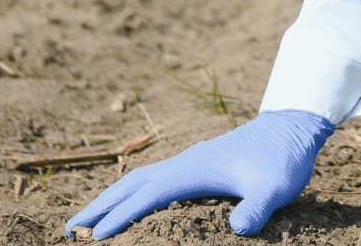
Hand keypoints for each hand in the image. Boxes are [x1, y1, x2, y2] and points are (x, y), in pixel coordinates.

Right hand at [64, 109, 333, 238]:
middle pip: (130, 184)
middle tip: (68, 229)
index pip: (148, 195)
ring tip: (86, 218)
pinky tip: (129, 201)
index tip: (94, 237)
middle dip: (99, 206)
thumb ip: (258, 207)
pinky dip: (130, 190)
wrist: (292, 126)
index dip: (120, 216)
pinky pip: (151, 177)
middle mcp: (184, 162)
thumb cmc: (283, 159)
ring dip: (110, 197)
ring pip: (138, 178)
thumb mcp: (276, 188)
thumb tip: (239, 227)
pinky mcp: (195, 162)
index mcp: (195, 169)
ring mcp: (188, 160)